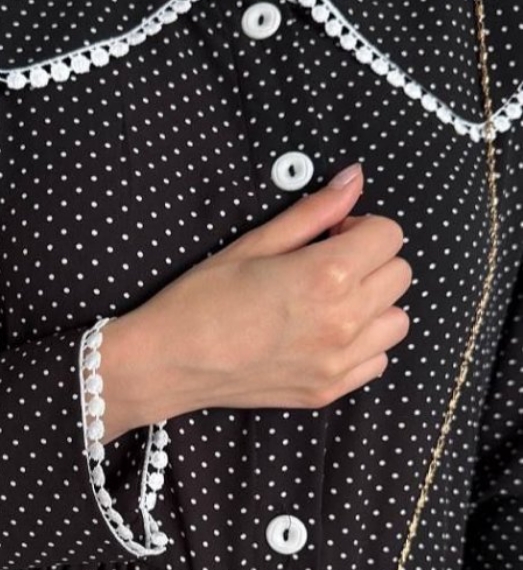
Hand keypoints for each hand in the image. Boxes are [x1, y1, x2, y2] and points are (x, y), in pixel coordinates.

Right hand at [106, 163, 412, 435]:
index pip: (389, 235)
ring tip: (330, 304)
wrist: (169, 362)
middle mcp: (344, 320)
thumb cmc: (202, 297)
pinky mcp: (330, 390)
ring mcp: (339, 361)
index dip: (360, 228)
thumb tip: (355, 179)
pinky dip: (362, 345)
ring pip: (397, 321)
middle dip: (370, 261)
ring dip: (373, 305)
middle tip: (326, 266)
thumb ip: (314, 212)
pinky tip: (324, 336)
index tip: (330, 236)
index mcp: (327, 275)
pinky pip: (377, 360)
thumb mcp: (256, 243)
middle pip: (400, 275)